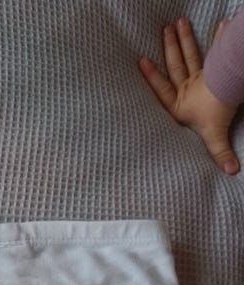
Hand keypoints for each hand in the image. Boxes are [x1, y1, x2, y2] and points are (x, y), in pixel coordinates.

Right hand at [139, 17, 239, 174]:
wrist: (229, 93)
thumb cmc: (215, 113)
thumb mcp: (215, 137)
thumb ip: (220, 154)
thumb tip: (231, 172)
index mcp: (180, 105)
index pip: (162, 89)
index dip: (152, 77)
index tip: (141, 61)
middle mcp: (188, 90)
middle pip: (176, 66)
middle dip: (170, 49)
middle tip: (164, 30)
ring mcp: (201, 79)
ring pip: (190, 56)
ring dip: (185, 40)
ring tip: (178, 23)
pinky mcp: (214, 71)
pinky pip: (215, 53)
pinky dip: (218, 40)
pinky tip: (220, 26)